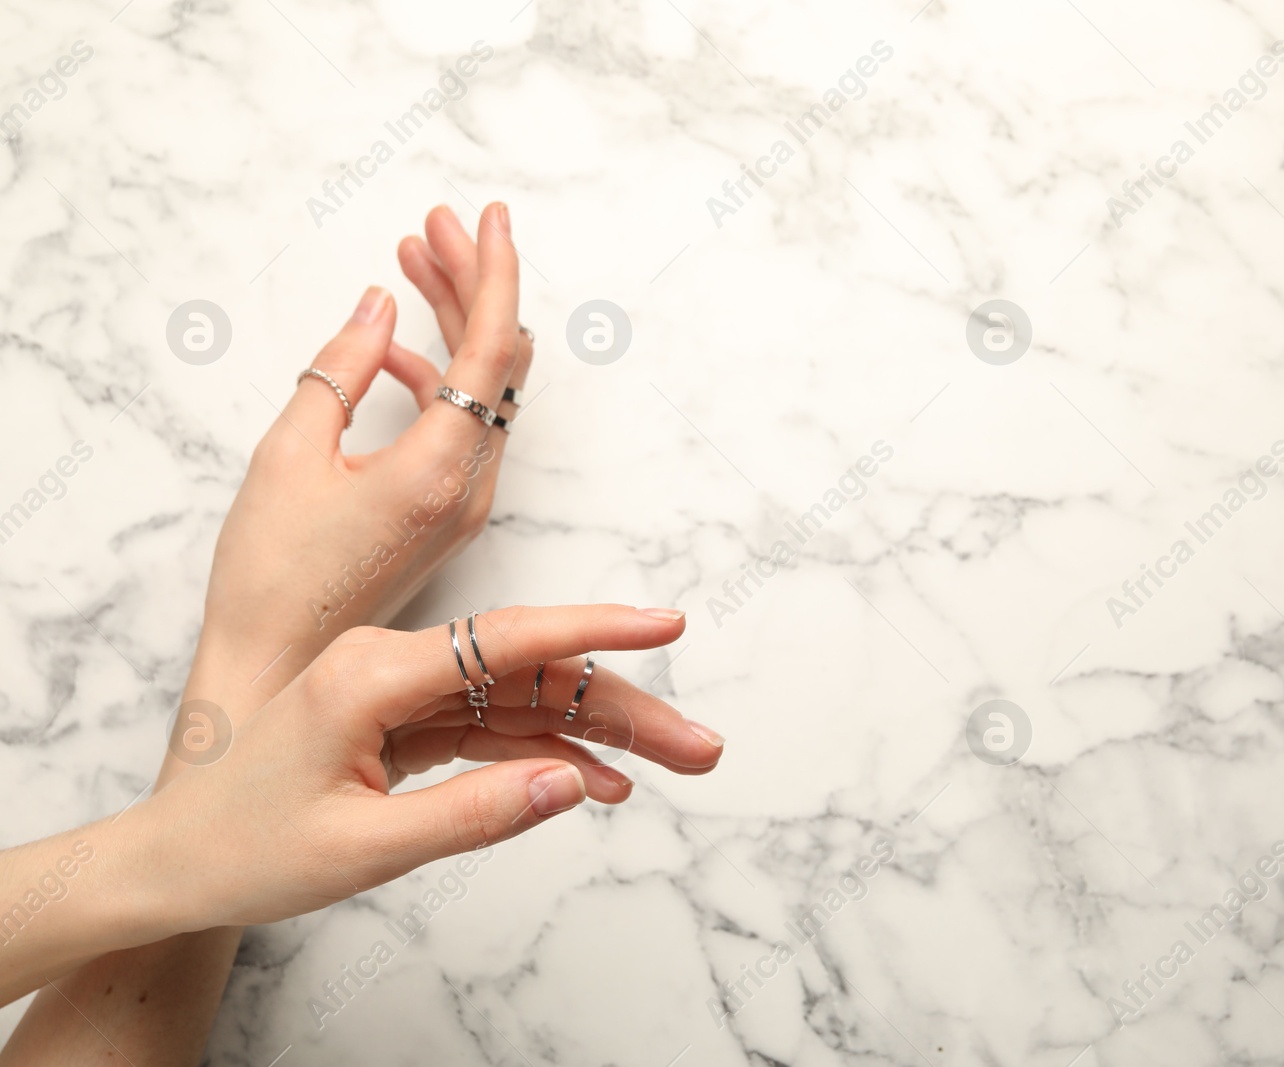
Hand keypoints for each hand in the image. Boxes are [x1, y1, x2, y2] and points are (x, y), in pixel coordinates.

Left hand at [143, 605, 719, 931]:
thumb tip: (573, 783)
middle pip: (533, 674)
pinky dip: (544, 756)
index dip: (599, 630)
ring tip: (673, 763)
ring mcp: (399, 691)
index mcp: (372, 674)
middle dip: (623, 708)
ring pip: (522, 702)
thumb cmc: (243, 849)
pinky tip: (596, 781)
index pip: (509, 640)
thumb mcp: (362, 849)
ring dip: (596, 734)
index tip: (668, 624)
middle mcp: (392, 666)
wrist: (172, 864)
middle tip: (700, 746)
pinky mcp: (403, 721)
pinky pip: (490, 730)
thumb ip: (474, 814)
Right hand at [191, 203, 529, 720]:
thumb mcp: (288, 455)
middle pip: (496, 361)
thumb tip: (378, 304)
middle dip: (472, 283)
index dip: (494, 273)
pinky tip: (397, 347)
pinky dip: (439, 373)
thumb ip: (340, 369)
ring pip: (483, 390)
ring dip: (455, 320)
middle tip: (437, 224)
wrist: (282, 672)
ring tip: (414, 258)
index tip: (491, 214)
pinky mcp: (446, 514)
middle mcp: (470, 486)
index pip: (491, 349)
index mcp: (438, 469)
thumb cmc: (272, 576)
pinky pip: (463, 424)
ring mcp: (464, 503)